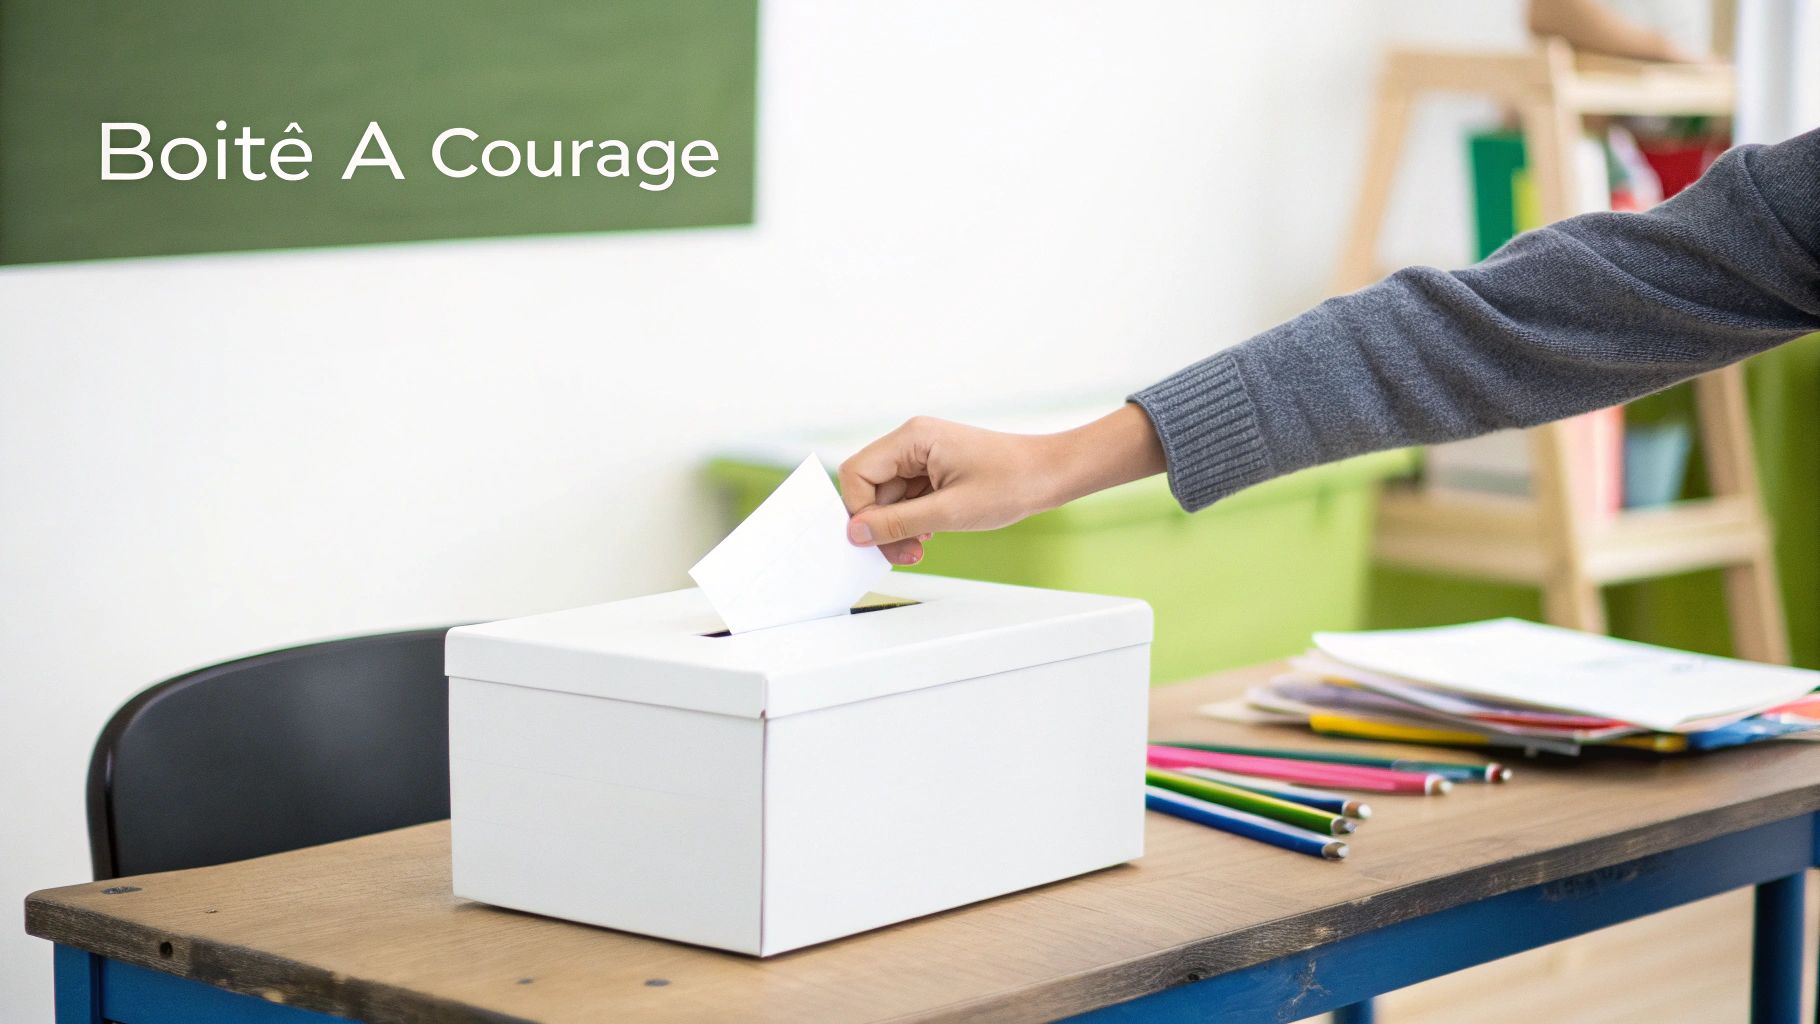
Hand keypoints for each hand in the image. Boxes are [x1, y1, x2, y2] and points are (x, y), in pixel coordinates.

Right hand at [838, 404, 1166, 564]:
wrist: (1050, 475)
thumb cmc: (1011, 483)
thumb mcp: (948, 513)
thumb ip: (897, 523)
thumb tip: (856, 533)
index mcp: (912, 438)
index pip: (857, 473)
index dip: (859, 511)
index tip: (876, 540)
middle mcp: (913, 442)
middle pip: (871, 487)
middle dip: (881, 525)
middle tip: (903, 553)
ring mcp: (924, 456)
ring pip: (888, 497)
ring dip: (898, 527)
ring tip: (919, 548)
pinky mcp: (935, 469)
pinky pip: (908, 497)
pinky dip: (912, 520)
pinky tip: (930, 535)